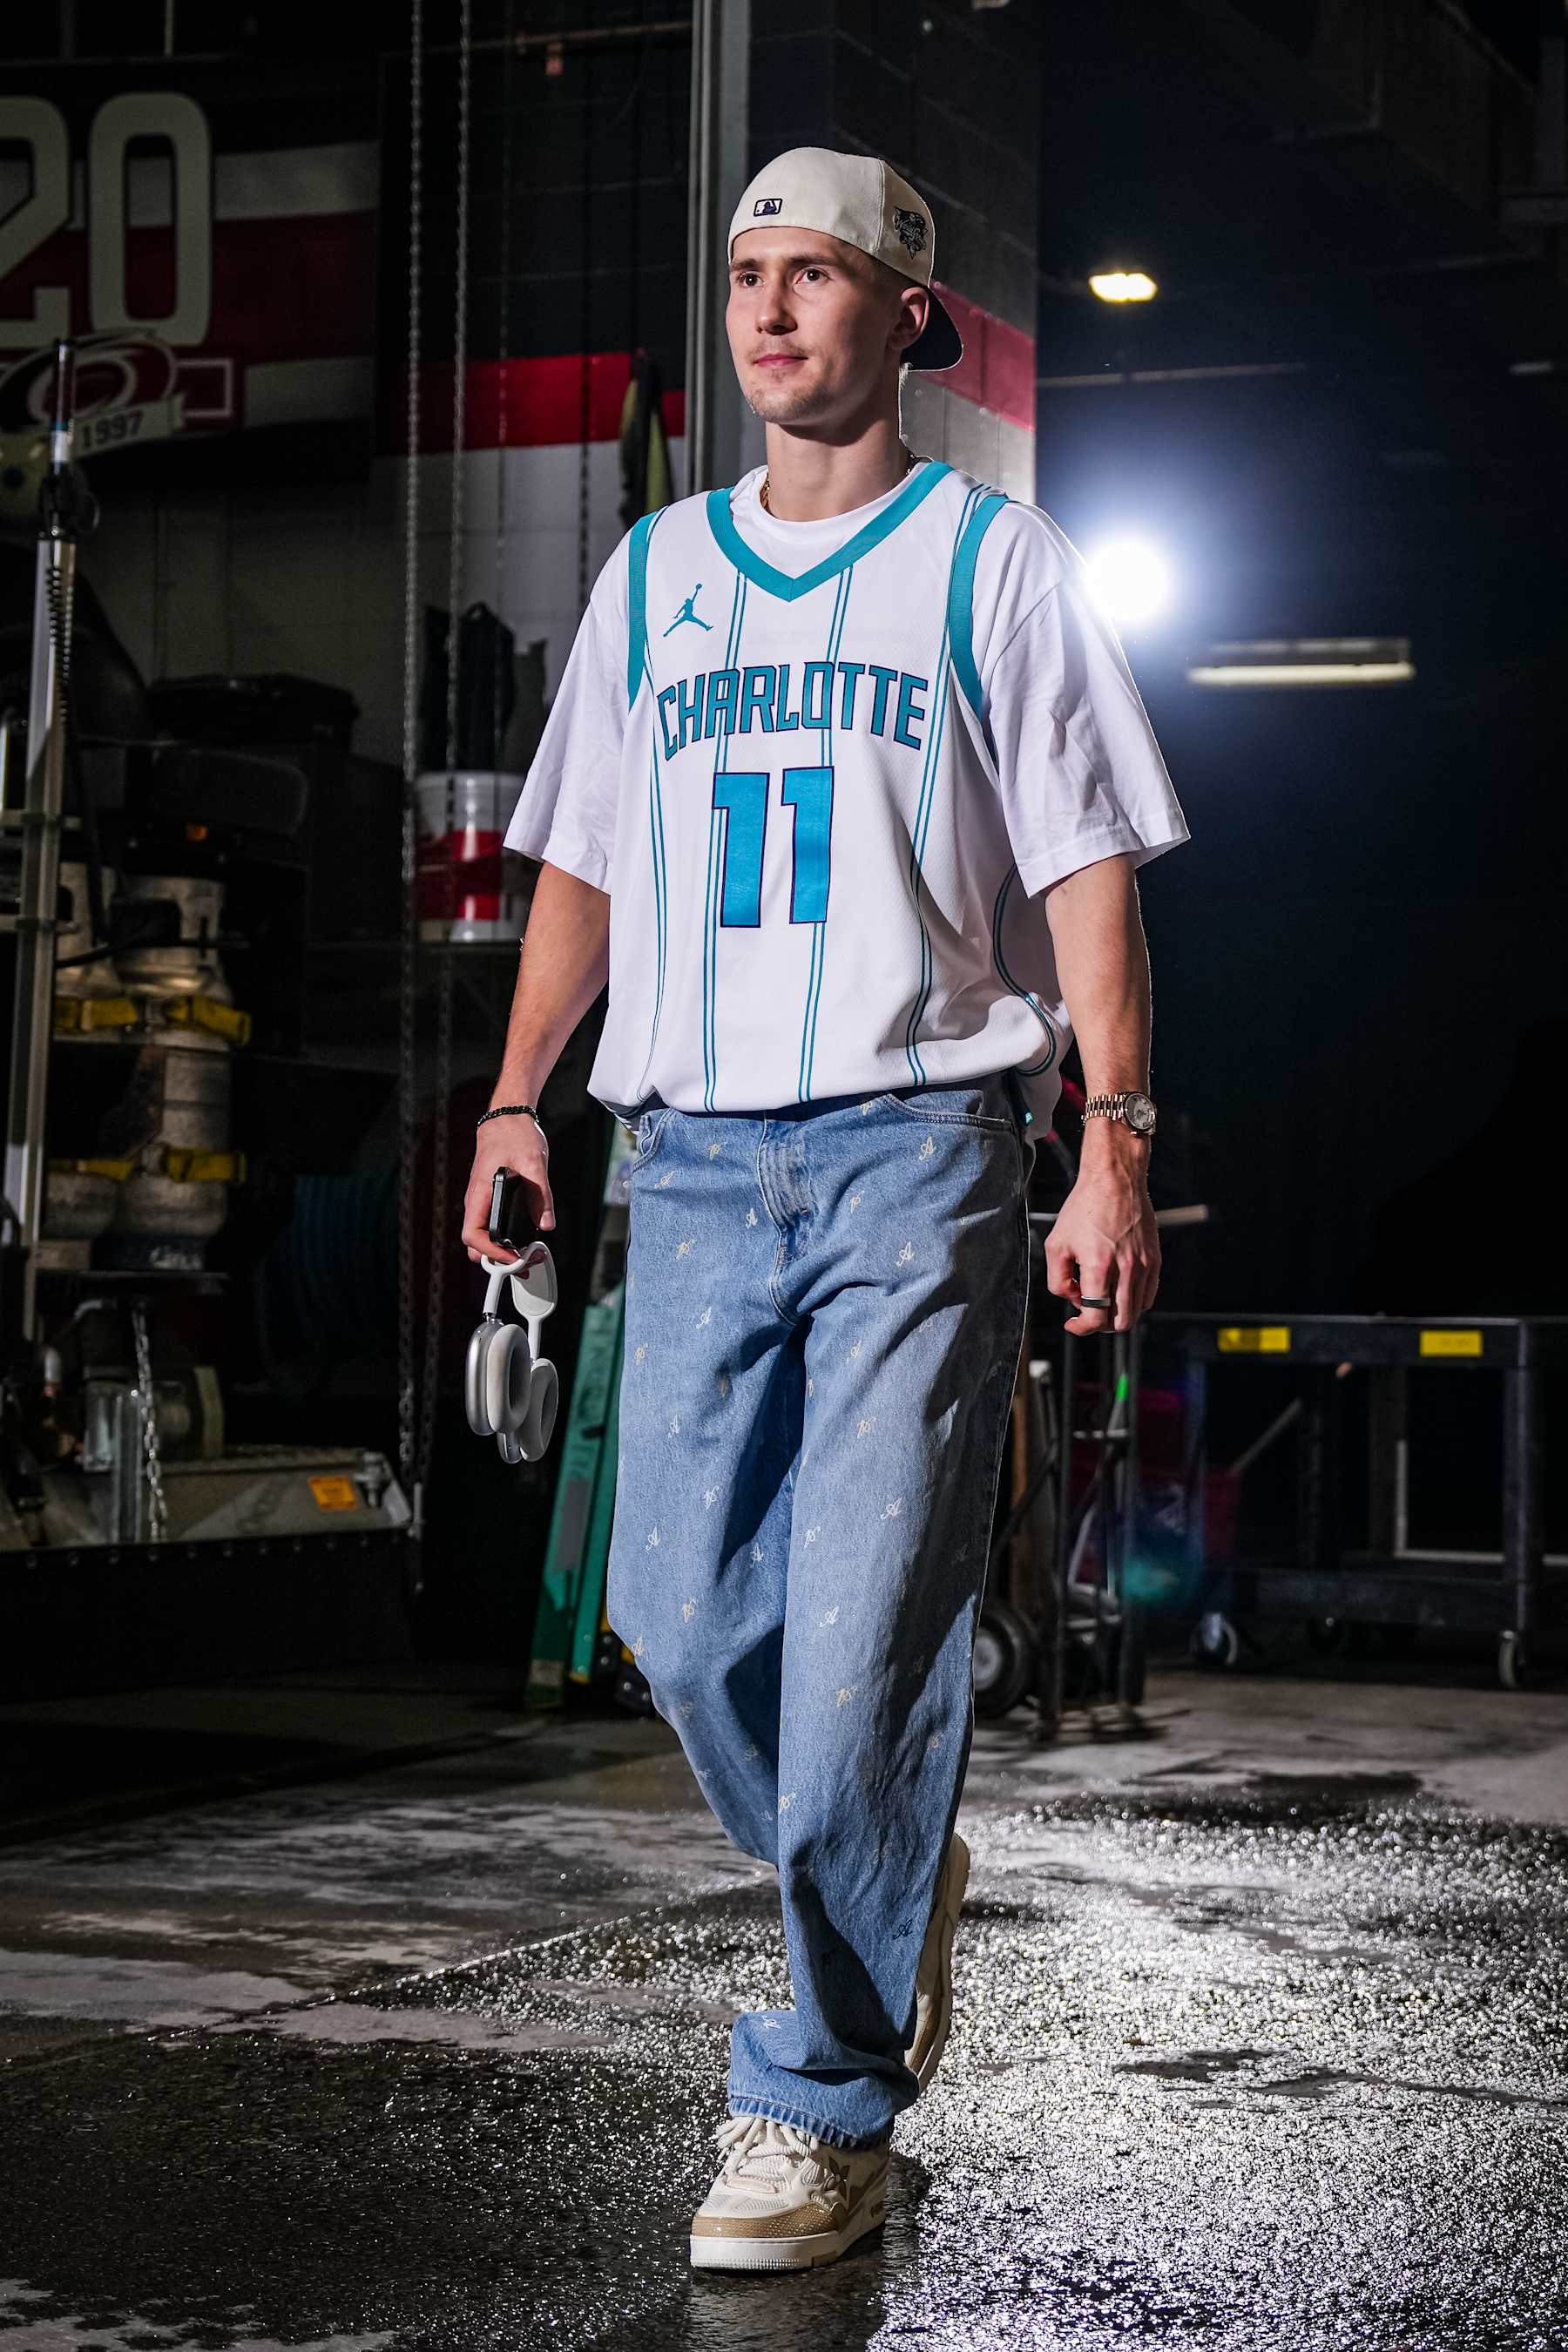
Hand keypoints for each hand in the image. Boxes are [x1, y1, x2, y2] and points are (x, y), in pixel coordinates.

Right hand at [460, 1113, 553, 1263]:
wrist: (507, 1117)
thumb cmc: (514, 1134)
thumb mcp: (533, 1163)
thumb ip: (541, 1195)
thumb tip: (546, 1223)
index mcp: (480, 1193)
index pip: (472, 1235)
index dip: (490, 1252)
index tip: (512, 1257)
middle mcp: (476, 1201)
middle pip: (475, 1243)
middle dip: (496, 1259)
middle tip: (524, 1262)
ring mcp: (482, 1201)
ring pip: (483, 1237)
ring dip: (501, 1252)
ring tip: (528, 1254)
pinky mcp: (490, 1200)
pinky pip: (490, 1227)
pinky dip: (504, 1240)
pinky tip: (523, 1241)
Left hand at [1045, 1151, 1159, 1334]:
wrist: (1114, 1180)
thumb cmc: (1083, 1208)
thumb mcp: (1056, 1244)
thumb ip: (1058, 1280)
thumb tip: (1073, 1299)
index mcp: (1099, 1266)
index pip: (1095, 1317)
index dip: (1081, 1328)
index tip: (1072, 1323)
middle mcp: (1126, 1269)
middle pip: (1120, 1322)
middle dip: (1101, 1325)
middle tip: (1087, 1312)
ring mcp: (1144, 1265)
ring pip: (1136, 1311)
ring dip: (1117, 1313)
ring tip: (1102, 1296)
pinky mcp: (1154, 1259)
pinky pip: (1148, 1294)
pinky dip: (1133, 1301)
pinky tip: (1118, 1288)